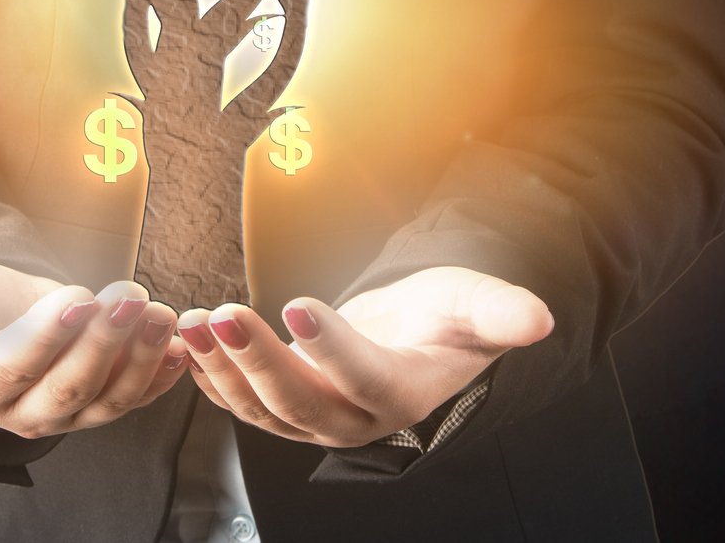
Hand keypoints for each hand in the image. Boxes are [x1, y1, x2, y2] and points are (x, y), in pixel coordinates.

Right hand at [0, 231, 191, 438]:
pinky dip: (161, 376)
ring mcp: (65, 414)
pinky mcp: (100, 404)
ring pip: (107, 398)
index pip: (13, 369)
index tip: (77, 293)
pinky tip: (181, 345)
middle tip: (133, 295)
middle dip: (105, 344)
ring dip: (141, 358)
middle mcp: (20, 415)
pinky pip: (135, 397)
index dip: (46, 336)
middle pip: (68, 389)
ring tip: (163, 311)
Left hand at [175, 265, 551, 447]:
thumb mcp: (475, 305)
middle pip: (300, 400)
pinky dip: (207, 375)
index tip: (298, 303)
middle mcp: (354, 419)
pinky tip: (185, 342)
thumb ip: (500, 312)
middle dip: (257, 358)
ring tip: (194, 321)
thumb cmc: (445, 318)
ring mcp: (314, 420)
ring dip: (221, 367)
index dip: (331, 346)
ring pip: (260, 407)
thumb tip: (540, 318)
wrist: (416, 338)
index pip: (363, 375)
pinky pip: (239, 403)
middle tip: (223, 313)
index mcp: (402, 392)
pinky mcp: (283, 411)